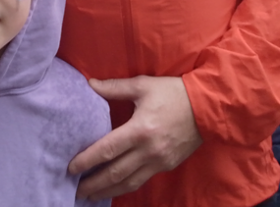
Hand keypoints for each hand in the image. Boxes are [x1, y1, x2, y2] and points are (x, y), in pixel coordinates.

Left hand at [68, 76, 201, 199]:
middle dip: (93, 183)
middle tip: (75, 189)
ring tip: (91, 195)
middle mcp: (149, 150)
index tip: (71, 167)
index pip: (107, 150)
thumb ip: (115, 87)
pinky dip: (126, 186)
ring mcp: (159, 161)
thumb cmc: (174, 93)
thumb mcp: (143, 85)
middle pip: (115, 172)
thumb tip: (90, 84)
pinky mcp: (167, 165)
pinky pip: (142, 180)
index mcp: (140, 129)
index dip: (87, 160)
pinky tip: (115, 188)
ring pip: (129, 182)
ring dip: (108, 190)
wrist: (209, 106)